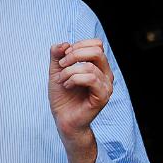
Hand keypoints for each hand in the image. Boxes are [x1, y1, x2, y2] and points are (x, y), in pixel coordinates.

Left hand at [48, 40, 112, 162]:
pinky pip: (91, 79)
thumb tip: (64, 43)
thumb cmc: (62, 96)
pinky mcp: (103, 97)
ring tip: (62, 80)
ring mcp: (106, 86)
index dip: (78, 45)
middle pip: (97, 50)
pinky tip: (67, 86)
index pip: (96, 44)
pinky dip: (74, 79)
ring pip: (90, 66)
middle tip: (60, 66)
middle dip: (73, 55)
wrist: (63, 119)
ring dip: (69, 71)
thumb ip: (57, 55)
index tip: (63, 57)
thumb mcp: (56, 71)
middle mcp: (106, 74)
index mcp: (98, 66)